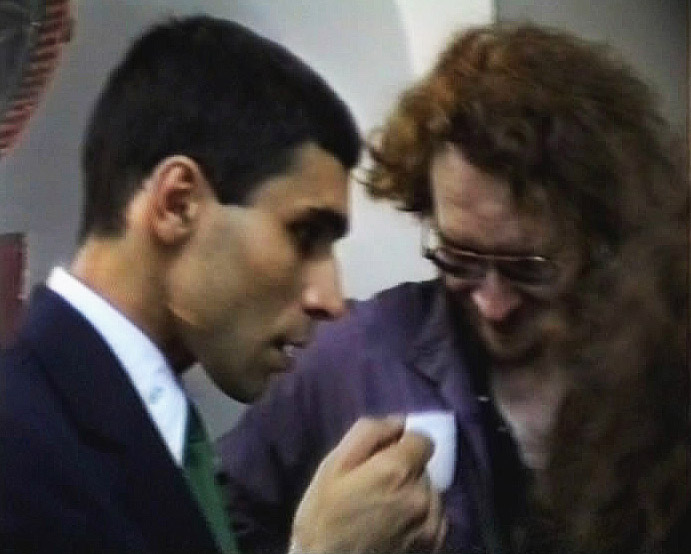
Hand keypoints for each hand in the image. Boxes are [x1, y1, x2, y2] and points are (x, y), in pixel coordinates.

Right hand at [290, 417, 446, 553]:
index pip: (423, 439)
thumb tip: (398, 422)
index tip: (385, 456)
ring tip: (386, 509)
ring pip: (430, 492)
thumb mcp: (333, 465)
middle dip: (405, 470)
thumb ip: (368, 433)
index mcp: (397, 470)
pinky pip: (435, 518)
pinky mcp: (433, 546)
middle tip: (377, 486)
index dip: (404, 444)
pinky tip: (396, 527)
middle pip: (424, 467)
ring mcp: (431, 524)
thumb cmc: (322, 517)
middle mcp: (422, 494)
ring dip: (414, 494)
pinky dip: (421, 517)